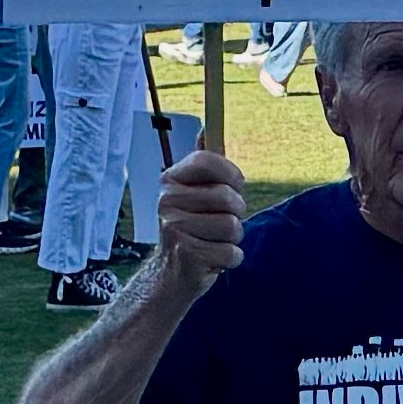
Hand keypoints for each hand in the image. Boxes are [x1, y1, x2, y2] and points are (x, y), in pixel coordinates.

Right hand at [157, 150, 245, 296]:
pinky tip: (213, 259)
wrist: (171, 274)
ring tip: (214, 241)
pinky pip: (232, 252)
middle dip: (235, 213)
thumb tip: (207, 129)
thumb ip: (203, 164)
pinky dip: (230, 259)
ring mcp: (175, 228)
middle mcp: (167, 202)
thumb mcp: (194, 193)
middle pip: (228, 197)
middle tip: (219, 223)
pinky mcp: (187, 255)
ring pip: (233, 226)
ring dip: (233, 239)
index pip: (208, 160)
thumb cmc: (191, 228)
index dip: (230, 173)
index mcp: (170, 181)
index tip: (235, 185)